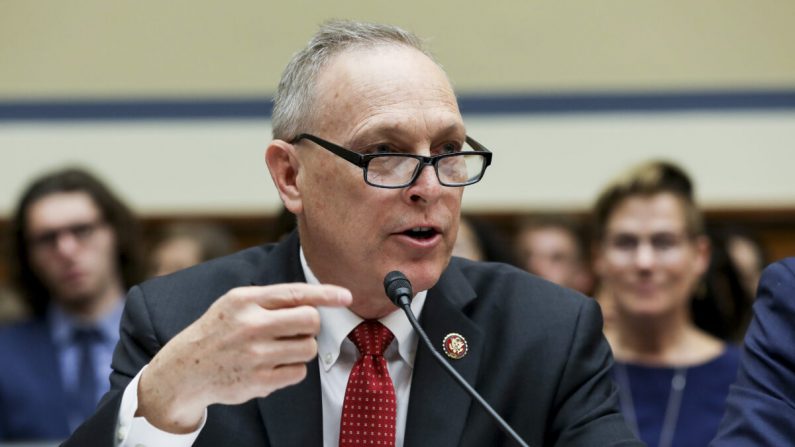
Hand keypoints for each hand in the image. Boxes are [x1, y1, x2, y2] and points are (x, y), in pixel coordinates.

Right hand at [135, 283, 351, 432]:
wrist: (185, 370)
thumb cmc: (219, 331)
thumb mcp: (235, 303)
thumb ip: (271, 299)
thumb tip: (316, 300)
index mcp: (246, 300)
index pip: (296, 293)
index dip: (326, 294)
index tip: (346, 296)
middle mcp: (250, 325)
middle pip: (311, 320)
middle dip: (311, 325)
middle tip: (297, 329)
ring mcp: (255, 354)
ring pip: (309, 348)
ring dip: (301, 349)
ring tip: (279, 349)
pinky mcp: (259, 380)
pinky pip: (299, 372)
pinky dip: (292, 369)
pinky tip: (272, 366)